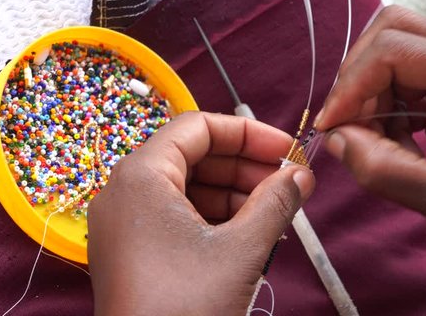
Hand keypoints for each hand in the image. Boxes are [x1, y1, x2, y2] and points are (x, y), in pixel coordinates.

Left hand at [87, 112, 314, 315]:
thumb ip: (276, 202)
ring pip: (188, 187)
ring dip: (235, 194)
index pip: (198, 127)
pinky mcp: (133, 250)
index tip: (286, 150)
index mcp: (141, 176)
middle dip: (246, 166)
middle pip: (194, 156)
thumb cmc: (185, 308)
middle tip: (288, 183)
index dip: (248, 133)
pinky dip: (214, 217)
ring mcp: (125, 223)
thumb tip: (301, 176)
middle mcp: (125, 192)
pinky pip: (177, 216)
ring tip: (276, 211)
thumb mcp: (241, 250)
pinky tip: (250, 232)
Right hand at [315, 6, 425, 313]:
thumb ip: (382, 169)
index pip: (396, 49)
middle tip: (346, 123)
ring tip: (371, 141)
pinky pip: (407, 85)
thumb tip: (335, 139)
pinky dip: (385, 109)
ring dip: (371, 94)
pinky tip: (390, 143)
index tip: (331, 125)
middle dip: (359, 75)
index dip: (353, 84)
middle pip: (396, 32)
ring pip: (397, 55)